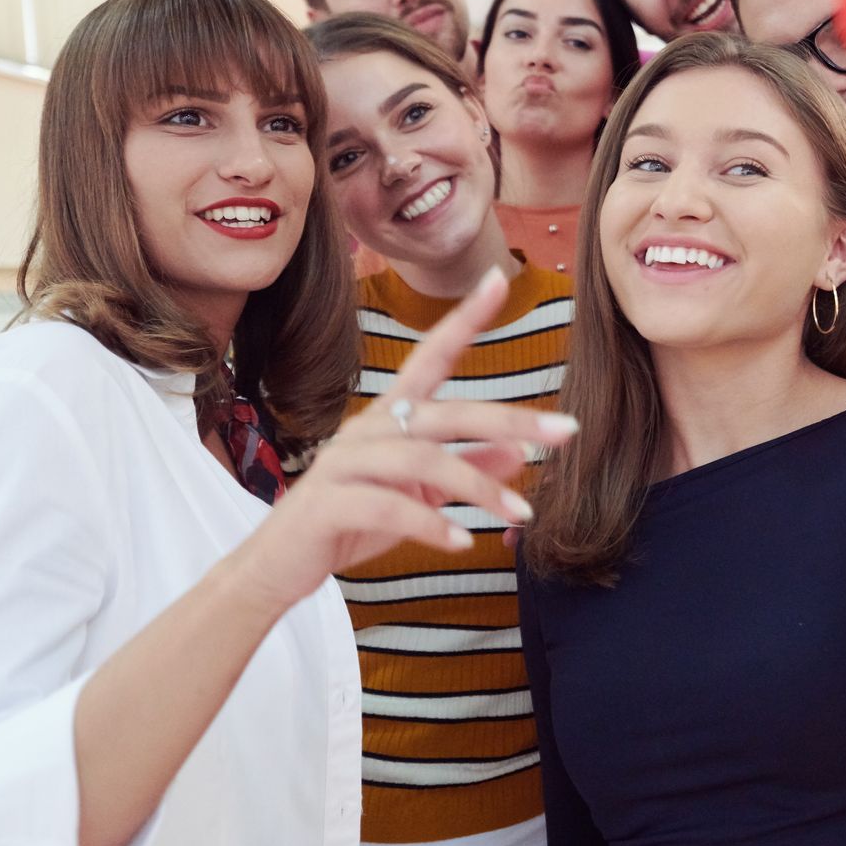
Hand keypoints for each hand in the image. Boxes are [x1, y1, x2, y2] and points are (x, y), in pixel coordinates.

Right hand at [229, 269, 576, 612]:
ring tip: (522, 513)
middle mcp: (367, 429)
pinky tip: (464, 542)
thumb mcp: (420, 493)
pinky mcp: (327, 503)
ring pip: (421, 459)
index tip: (498, 279)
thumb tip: (520, 453)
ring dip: (480, 487)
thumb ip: (465, 469)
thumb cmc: (352, 521)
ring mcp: (343, 463)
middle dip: (510, 420)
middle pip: (445, 413)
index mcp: (389, 417)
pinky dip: (432, 524)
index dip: (463, 318)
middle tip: (566, 433)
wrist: (278, 566)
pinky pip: (388, 506)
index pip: (430, 356)